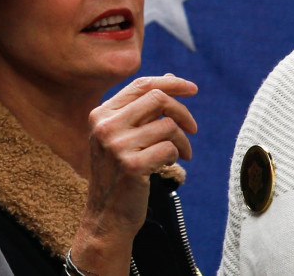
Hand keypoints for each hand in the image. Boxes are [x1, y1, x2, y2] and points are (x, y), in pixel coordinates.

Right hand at [70, 74, 197, 274]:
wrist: (107, 216)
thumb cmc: (119, 173)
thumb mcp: (123, 135)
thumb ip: (143, 108)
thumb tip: (170, 78)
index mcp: (101, 113)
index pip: (141, 85)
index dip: (171, 83)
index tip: (192, 89)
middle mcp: (105, 126)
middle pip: (158, 99)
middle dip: (182, 112)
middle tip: (193, 129)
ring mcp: (116, 146)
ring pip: (168, 126)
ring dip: (182, 141)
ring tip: (180, 154)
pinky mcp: (131, 166)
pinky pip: (169, 148)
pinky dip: (176, 156)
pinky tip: (168, 165)